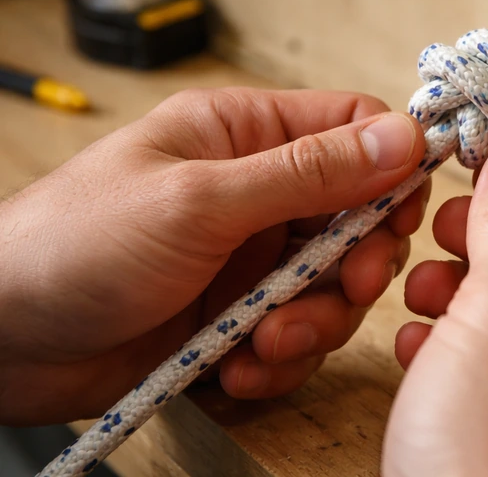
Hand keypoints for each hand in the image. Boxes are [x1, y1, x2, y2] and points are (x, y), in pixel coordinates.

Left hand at [0, 87, 427, 424]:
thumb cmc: (74, 244)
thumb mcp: (200, 201)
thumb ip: (309, 172)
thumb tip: (404, 137)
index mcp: (247, 134)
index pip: (354, 129)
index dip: (393, 166)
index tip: (404, 214)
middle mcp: (258, 192)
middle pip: (360, 216)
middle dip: (358, 262)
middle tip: (344, 288)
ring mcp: (250, 257)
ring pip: (335, 285)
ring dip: (314, 322)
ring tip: (263, 342)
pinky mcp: (238, 316)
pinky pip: (297, 336)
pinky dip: (279, 360)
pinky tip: (236, 368)